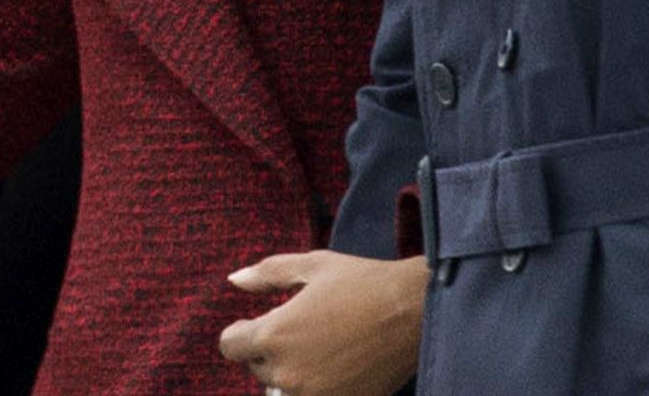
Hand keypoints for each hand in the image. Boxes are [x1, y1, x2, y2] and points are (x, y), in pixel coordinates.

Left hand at [218, 251, 423, 395]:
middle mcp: (288, 371)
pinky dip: (319, 386)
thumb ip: (267, 274)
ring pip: (284, 388)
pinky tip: (339, 365)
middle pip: (257, 368)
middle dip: (269, 351)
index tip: (258, 323)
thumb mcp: (311, 266)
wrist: (418, 312)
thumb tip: (234, 281)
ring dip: (293, 371)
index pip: (230, 346)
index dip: (241, 332)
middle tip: (300, 331)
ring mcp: (317, 394)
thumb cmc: (363, 283)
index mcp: (273, 335)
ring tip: (320, 348)